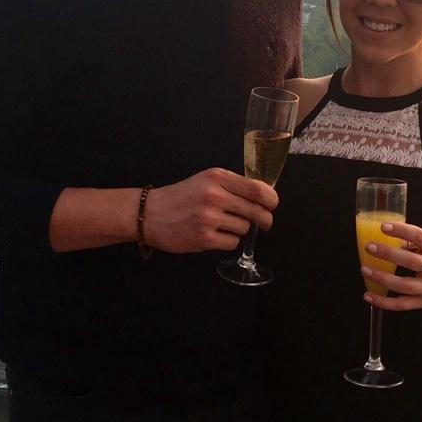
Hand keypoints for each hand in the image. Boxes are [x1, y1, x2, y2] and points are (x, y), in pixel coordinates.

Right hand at [143, 168, 277, 253]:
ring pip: (244, 228)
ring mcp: (209, 218)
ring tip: (222, 224)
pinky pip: (232, 243)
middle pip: (256, 210)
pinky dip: (228, 241)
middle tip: (264, 222)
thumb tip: (263, 197)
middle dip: (265, 219)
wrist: (150, 214)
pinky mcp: (204, 238)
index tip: (272, 205)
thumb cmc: (181, 196)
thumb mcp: (206, 180)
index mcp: (217, 177)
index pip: (257, 189)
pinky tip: (214, 235)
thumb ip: (231, 186)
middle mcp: (215, 196)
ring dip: (239, 229)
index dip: (271, 199)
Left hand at [362, 221, 421, 311]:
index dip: (401, 231)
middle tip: (370, 247)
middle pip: (411, 261)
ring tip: (365, 270)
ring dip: (382, 278)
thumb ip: (415, 241)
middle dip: (389, 254)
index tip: (384, 227)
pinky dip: (383, 302)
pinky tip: (368, 295)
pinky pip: (401, 305)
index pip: (421, 237)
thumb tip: (388, 234)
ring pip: (404, 285)